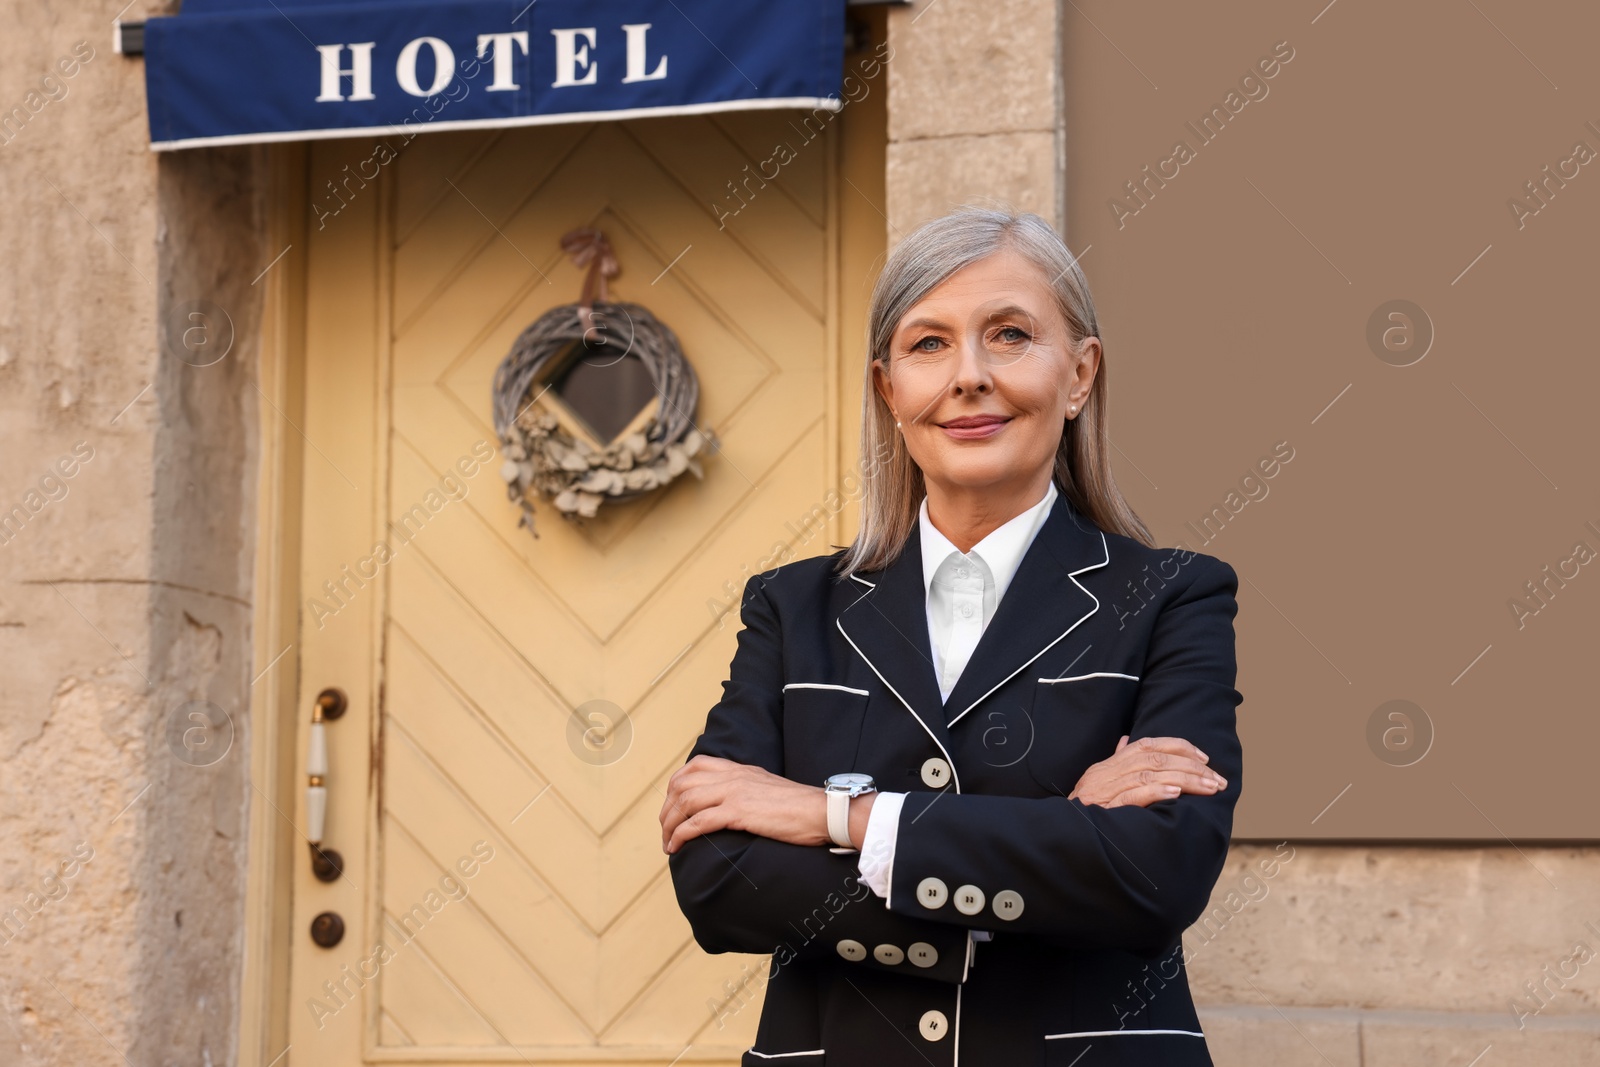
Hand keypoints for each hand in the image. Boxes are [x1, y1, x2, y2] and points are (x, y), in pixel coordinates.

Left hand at [660, 755, 831, 853]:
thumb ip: (747, 790)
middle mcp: (733, 776)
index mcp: (740, 769)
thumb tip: (731, 805)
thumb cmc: (800, 807)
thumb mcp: (768, 788)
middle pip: (683, 784)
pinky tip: (677, 846)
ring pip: (685, 802)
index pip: (695, 766)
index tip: (672, 806)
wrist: (821, 811)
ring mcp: (735, 792)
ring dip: (669, 824)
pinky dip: (682, 834)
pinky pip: (699, 821)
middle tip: (665, 830)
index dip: (676, 785)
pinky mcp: (739, 811)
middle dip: (667, 809)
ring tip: (668, 843)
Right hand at [1068, 735, 1225, 808]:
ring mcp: (1104, 791)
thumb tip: (1125, 741)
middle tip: (1217, 779)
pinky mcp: (1103, 810)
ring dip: (1185, 780)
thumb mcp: (1096, 785)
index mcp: (1107, 766)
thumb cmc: (1081, 815)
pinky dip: (1156, 791)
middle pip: (1155, 758)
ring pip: (1150, 774)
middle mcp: (1106, 773)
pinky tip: (1176, 794)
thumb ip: (1115, 764)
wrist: (1058, 836)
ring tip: (1210, 788)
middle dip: (1192, 767)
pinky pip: (1132, 795)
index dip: (1178, 747)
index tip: (1204, 758)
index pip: (1146, 745)